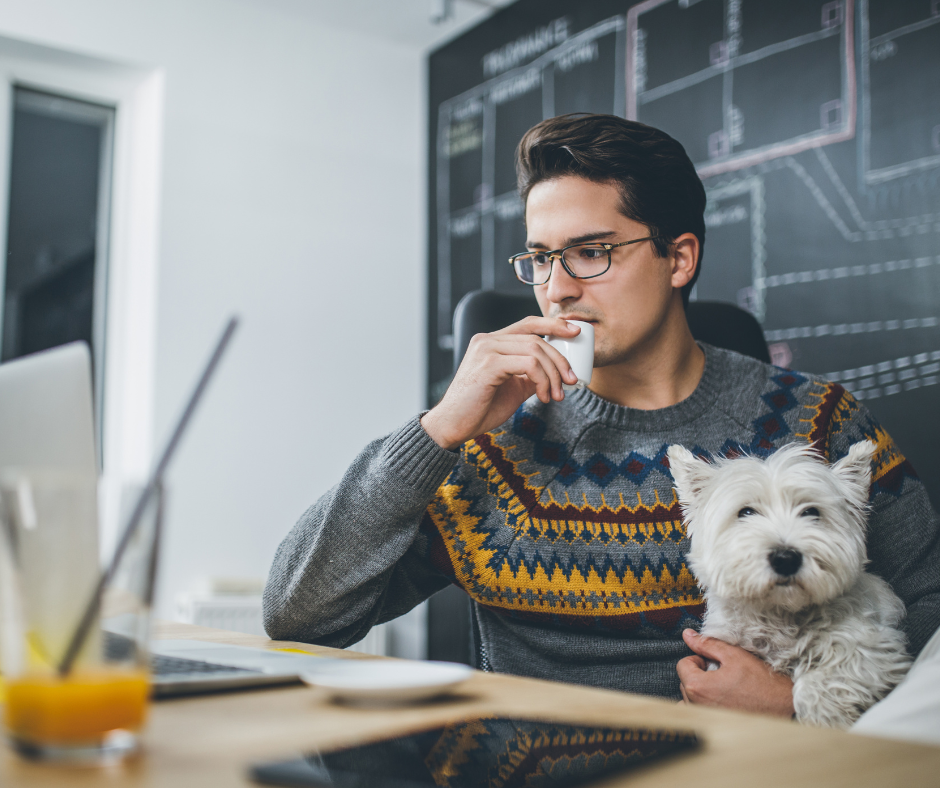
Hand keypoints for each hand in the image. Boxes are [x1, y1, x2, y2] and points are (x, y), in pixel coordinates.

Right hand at [421, 317, 580, 449]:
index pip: (528, 324)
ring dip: (552, 374)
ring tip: (555, 395)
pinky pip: (528, 365)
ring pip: (535, 350)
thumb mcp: (513, 388)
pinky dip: (542, 380)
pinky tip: (542, 396)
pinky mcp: (488, 365)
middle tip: (570, 382)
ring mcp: (486, 350)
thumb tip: (556, 373)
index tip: (575, 332)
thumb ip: (530, 375)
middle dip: (559, 361)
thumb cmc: (479, 408)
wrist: (453, 425)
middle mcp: (487, 340)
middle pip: (536, 339)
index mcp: (492, 342)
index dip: (553, 324)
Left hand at [676, 629, 794, 717]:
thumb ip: (706, 644)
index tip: (715, 663)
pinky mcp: (713, 728)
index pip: (683, 665)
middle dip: (701, 675)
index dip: (699, 659)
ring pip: (692, 697)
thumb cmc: (760, 683)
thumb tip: (687, 635)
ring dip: (703, 690)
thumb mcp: (733, 656)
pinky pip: (699, 713)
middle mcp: (695, 706)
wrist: (784, 709)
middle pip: (686, 681)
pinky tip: (726, 702)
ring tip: (726, 689)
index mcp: (696, 687)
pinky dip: (707, 705)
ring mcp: (704, 719)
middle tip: (724, 675)